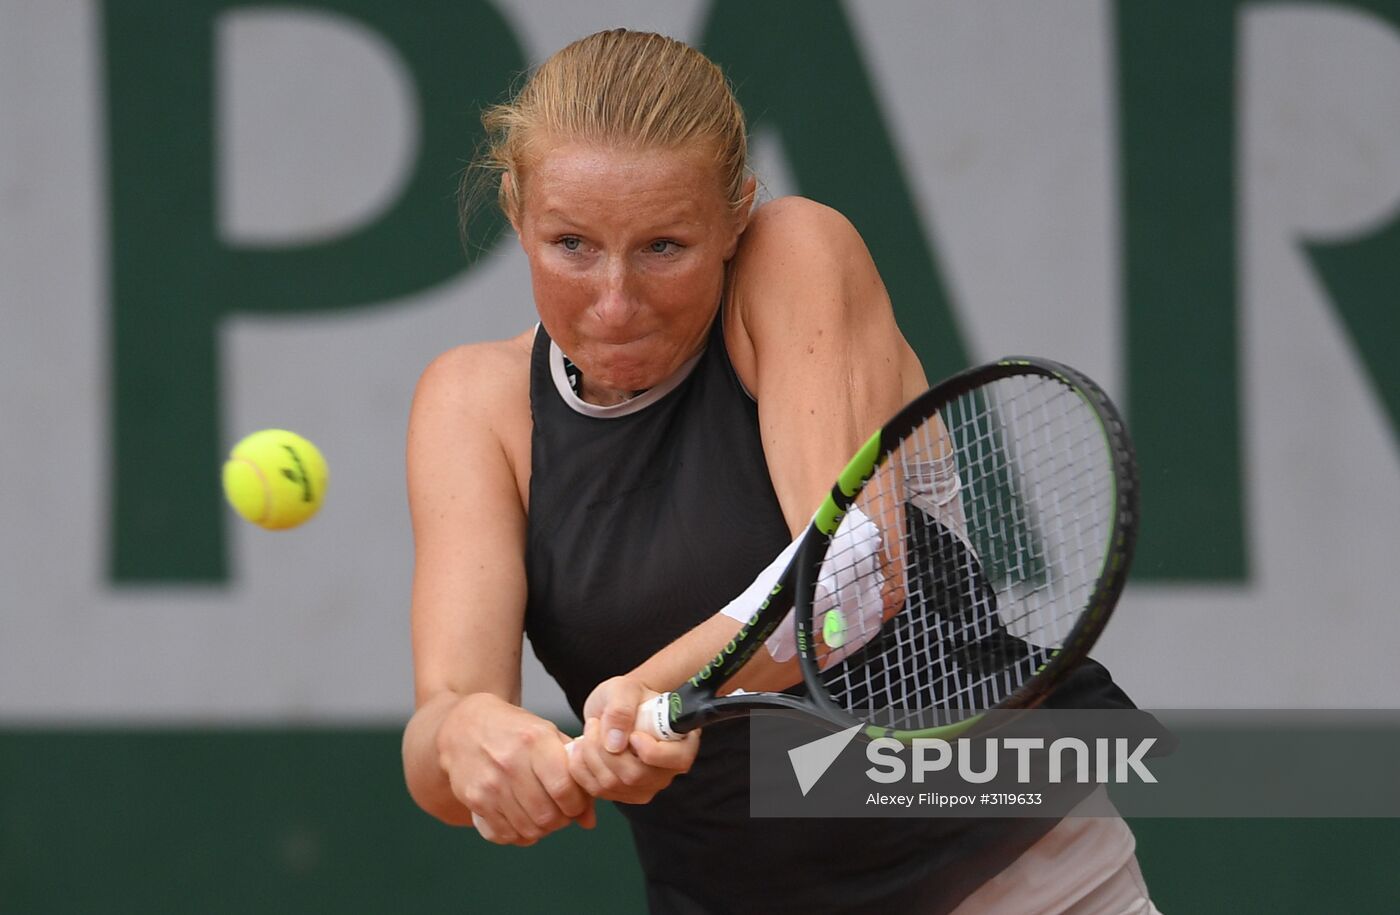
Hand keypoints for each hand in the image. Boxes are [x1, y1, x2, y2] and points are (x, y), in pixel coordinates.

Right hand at [435, 692, 595, 845]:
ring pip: (527, 829)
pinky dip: (517, 834)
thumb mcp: (549, 738)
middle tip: (560, 813)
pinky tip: (520, 819)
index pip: (564, 788)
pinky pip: (503, 834)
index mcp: (536, 740)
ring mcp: (490, 783)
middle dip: (560, 821)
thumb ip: (574, 775)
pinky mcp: (474, 799)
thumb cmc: (517, 733)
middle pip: (547, 815)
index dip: (576, 805)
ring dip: (541, 830)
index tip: (575, 804)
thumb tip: (589, 821)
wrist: (465, 726)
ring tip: (541, 816)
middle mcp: (511, 762)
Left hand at [567, 676, 699, 804]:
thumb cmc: (628, 697)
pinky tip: (581, 748)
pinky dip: (581, 768)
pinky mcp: (622, 794)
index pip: (678, 760)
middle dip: (605, 750)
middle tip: (594, 723)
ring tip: (588, 730)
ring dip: (590, 756)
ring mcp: (645, 786)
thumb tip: (615, 743)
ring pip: (612, 784)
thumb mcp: (625, 690)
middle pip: (636, 775)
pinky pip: (597, 790)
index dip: (652, 752)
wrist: (613, 709)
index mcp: (682, 742)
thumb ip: (622, 709)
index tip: (633, 734)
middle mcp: (667, 770)